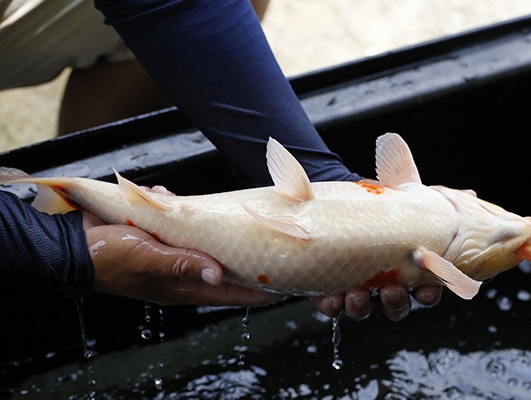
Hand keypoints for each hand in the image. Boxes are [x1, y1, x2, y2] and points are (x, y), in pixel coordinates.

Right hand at [82, 211, 282, 306]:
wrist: (71, 242)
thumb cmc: (107, 255)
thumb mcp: (147, 258)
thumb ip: (182, 265)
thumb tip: (217, 275)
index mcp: (181, 287)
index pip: (229, 293)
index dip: (257, 292)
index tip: (284, 287)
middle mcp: (180, 275)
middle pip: (222, 268)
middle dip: (242, 255)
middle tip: (268, 240)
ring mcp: (170, 256)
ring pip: (202, 242)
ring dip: (206, 225)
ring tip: (213, 208)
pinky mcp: (159, 238)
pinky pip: (178, 225)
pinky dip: (177, 211)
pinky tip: (166, 196)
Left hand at [309, 178, 442, 320]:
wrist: (346, 209)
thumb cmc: (385, 214)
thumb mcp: (410, 206)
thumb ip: (436, 204)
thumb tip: (471, 196)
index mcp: (410, 272)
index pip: (427, 291)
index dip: (427, 293)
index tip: (425, 287)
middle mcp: (387, 286)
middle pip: (398, 306)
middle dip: (395, 302)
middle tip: (391, 290)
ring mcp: (360, 290)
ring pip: (364, 309)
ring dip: (362, 307)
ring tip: (356, 294)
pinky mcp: (332, 289)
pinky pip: (333, 305)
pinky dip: (332, 305)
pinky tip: (330, 298)